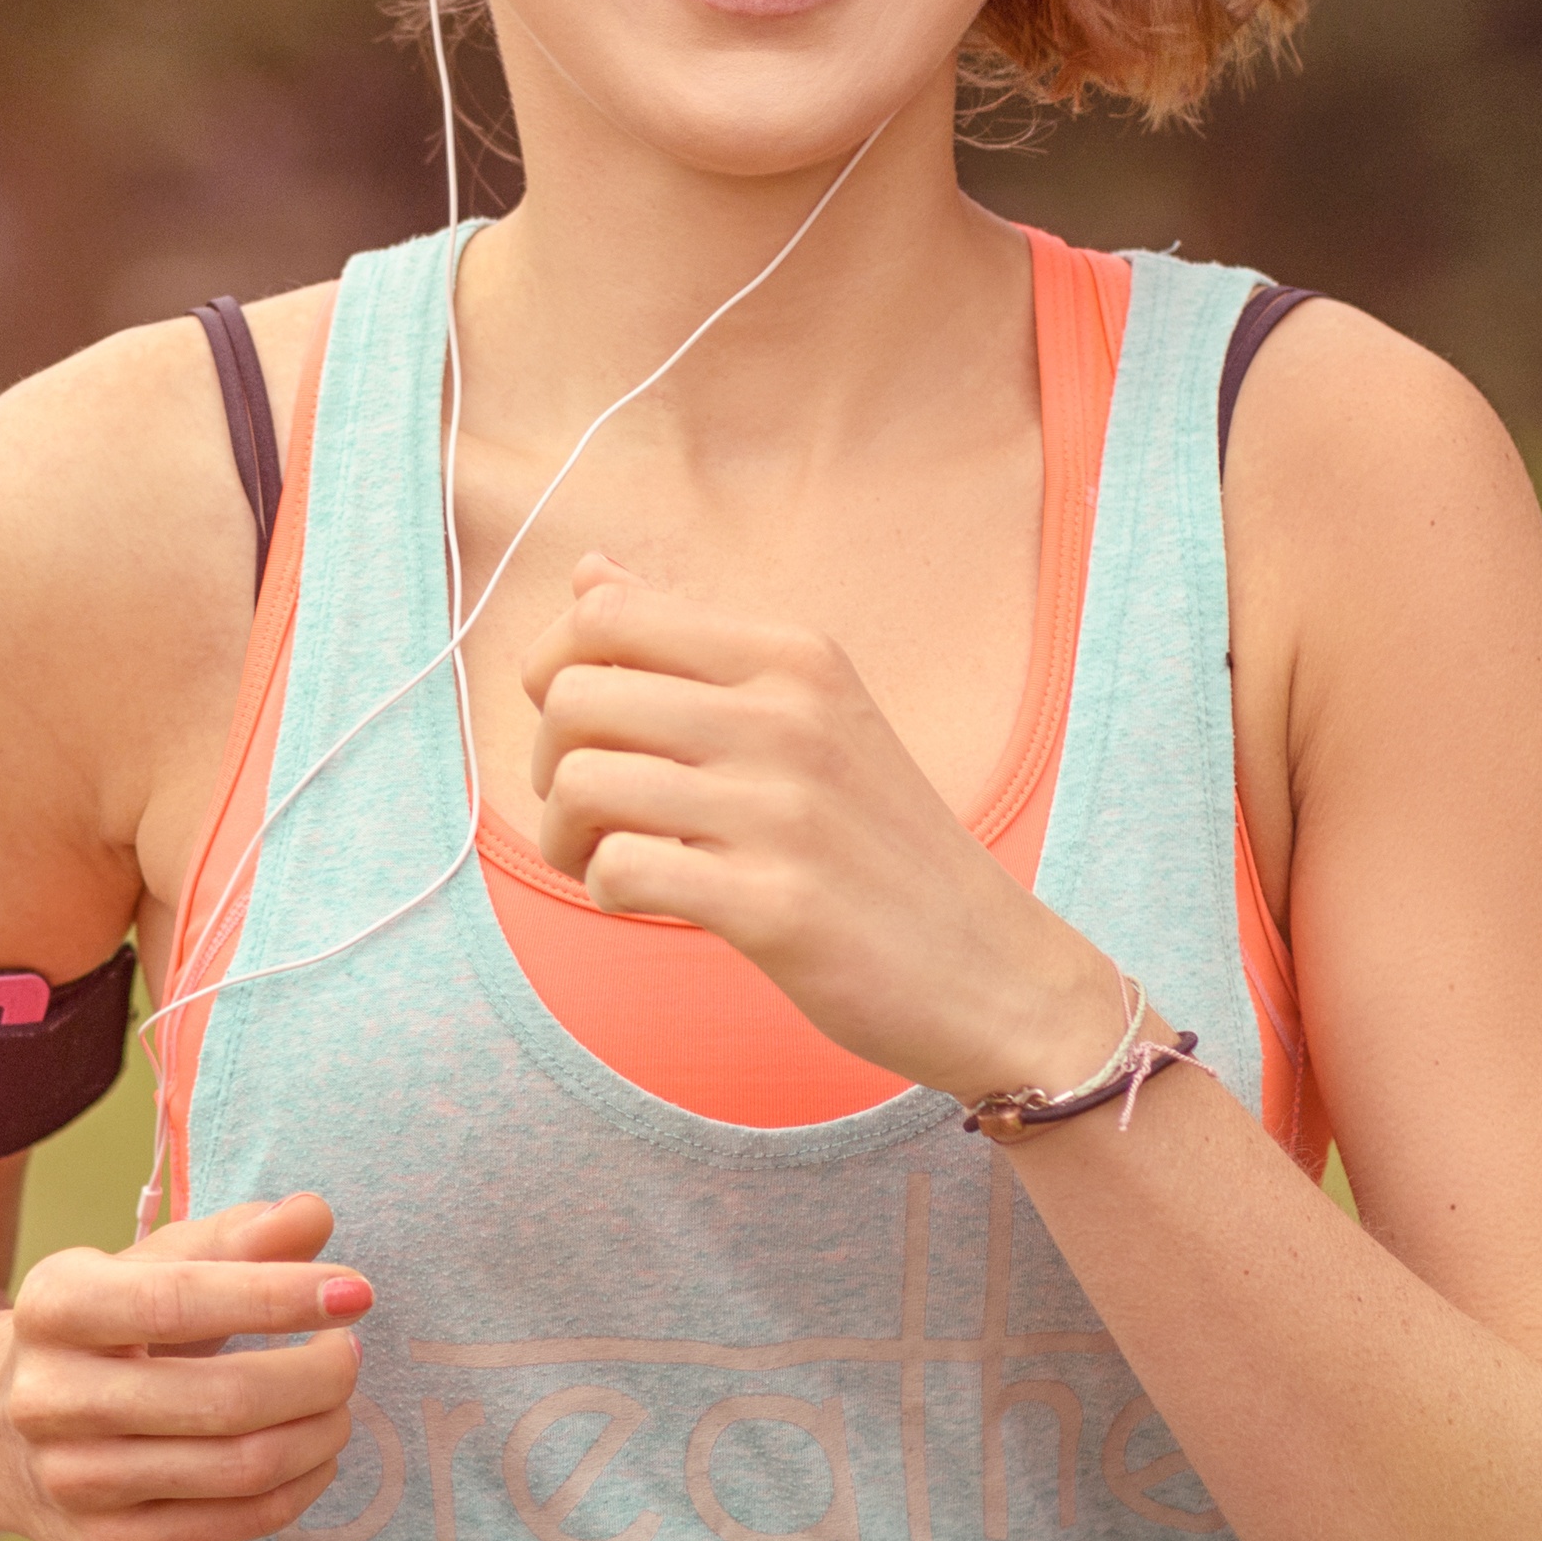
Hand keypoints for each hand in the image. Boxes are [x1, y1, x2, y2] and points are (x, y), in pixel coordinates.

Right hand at [0, 1194, 376, 1540]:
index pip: (178, 1302)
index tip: (355, 1292)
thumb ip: (232, 1241)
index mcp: (54, 1306)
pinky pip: (231, 1527)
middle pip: (221, 1400)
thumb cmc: (102, 1332)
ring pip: (236, 1469)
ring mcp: (72, 1483)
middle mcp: (48, 1399)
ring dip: (317, 1434)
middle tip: (350, 1354)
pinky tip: (315, 1456)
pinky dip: (297, 1490)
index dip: (275, 1297)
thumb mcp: (147, 1269)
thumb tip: (312, 1217)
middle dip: (316, 1376)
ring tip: (339, 1404)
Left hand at [514, 554, 1131, 1106]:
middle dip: (548, 762)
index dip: (553, 670)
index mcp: (795, 656)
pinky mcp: (776, 905)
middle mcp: (789, 716)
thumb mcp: (809, 712)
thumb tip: (588, 571)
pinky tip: (645, 900)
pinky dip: (606, 890)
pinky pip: (622, 870)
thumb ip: (691, 642)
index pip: (607, 613)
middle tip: (589, 813)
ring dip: (566, 836)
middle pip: (575, 696)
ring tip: (605, 862)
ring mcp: (784, 810)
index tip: (580, 728)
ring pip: (583, 782)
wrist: (992, 969)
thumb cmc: (879, 844)